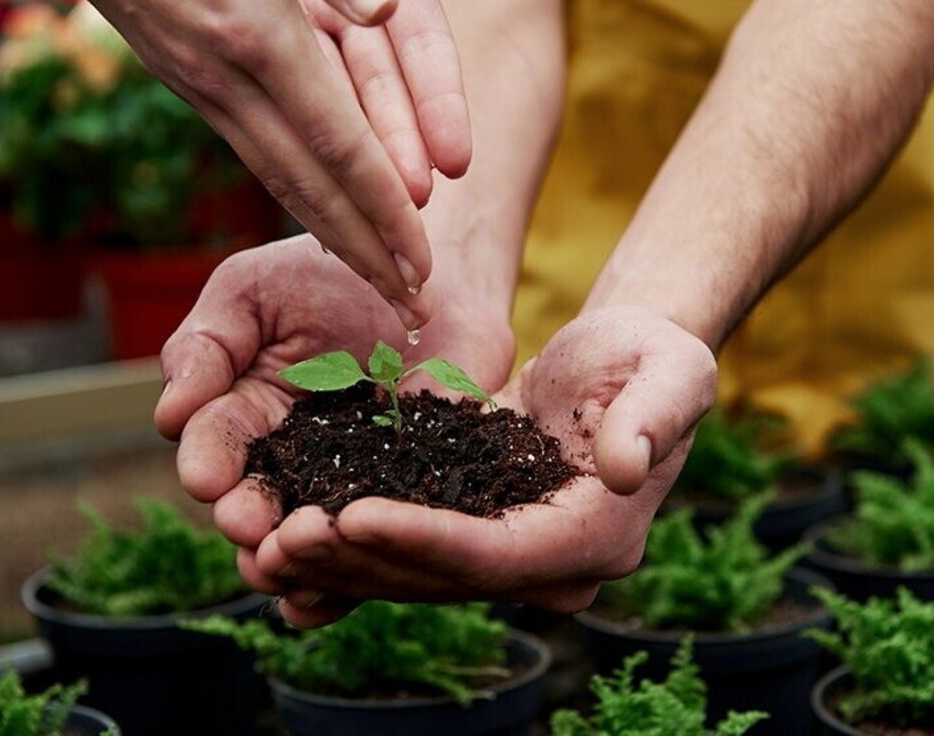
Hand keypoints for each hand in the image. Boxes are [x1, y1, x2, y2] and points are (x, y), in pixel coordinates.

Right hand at [30, 0, 472, 326]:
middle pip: (310, 187)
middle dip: (366, 254)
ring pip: (279, 180)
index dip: (386, 212)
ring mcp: (202, 83)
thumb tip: (389, 8)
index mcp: (257, 32)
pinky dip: (297, 197)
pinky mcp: (189, 79)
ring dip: (334, 238)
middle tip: (412, 308)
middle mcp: (227, 75)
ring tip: (379, 280)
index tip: (421, 266)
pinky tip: (321, 216)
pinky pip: (255, 154)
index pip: (340, 146)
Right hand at [155, 232, 515, 575]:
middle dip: (248, 519)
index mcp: (244, 411)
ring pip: (313, 534)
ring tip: (291, 569)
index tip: (209, 478)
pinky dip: (361, 567)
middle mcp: (290, 458)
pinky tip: (341, 594)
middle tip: (251, 529)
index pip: (214, 446)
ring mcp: (350, 479)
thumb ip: (207, 346)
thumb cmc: (331, 273)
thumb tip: (168, 412)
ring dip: (296, 557)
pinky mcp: (408, 490)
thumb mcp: (252, 293)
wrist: (432, 275)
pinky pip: (382, 534)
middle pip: (258, 504)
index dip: (209, 463)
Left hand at [240, 306, 716, 626]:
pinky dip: (351, 544)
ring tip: (263, 541)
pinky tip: (291, 532)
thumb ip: (654, 417)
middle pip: (443, 577)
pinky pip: (409, 548)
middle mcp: (552, 562)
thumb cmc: (651, 357)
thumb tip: (622, 467)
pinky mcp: (480, 528)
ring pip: (415, 573)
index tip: (351, 513)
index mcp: (596, 534)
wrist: (627, 362)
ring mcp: (515, 551)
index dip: (422, 539)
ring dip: (340, 563)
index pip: (498, 553)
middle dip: (361, 561)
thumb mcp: (670, 371)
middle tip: (280, 538)